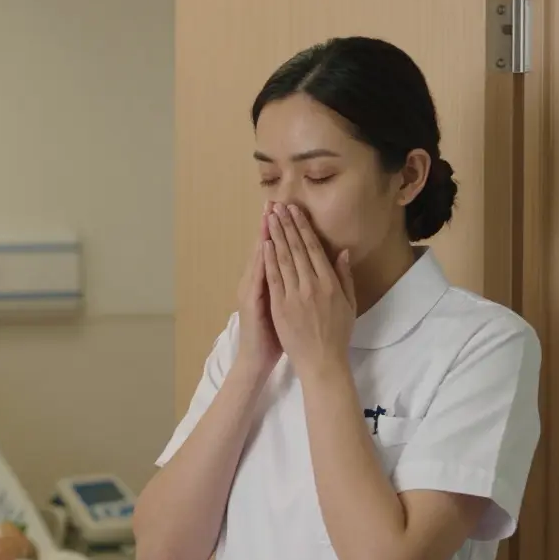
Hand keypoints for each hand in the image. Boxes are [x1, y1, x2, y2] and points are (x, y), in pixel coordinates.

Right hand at [234, 202, 284, 377]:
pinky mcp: (251, 301)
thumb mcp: (286, 306)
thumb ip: (294, 285)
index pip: (278, 250)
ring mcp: (252, 290)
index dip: (283, 230)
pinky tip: (265, 246)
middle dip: (271, 224)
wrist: (258, 358)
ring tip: (269, 215)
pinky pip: (258, 277)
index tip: (289, 209)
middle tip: (274, 201)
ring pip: (260, 258)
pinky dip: (262, 261)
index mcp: (270, 282)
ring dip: (264, 235)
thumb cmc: (276, 335)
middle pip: (266, 248)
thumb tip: (307, 267)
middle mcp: (257, 282)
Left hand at [262, 203, 356, 377]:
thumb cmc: (337, 334)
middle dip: (287, 225)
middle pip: (296, 249)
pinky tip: (265, 244)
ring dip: (276, 236)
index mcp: (330, 283)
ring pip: (283, 259)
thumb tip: (342, 252)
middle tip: (279, 206)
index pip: (313, 248)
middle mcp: (312, 285)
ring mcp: (294, 295)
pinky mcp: (280, 306)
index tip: (295, 211)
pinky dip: (268, 260)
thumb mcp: (349, 305)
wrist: (322, 361)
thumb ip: (344, 277)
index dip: (303, 228)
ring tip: (270, 218)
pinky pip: (273, 278)